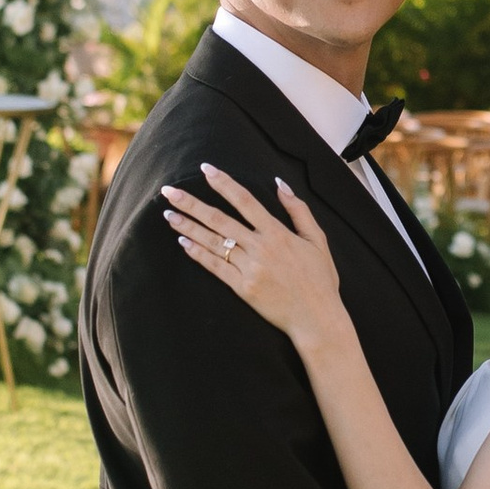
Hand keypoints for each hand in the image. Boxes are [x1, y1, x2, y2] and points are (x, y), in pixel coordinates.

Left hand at [162, 161, 345, 344]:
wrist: (317, 318)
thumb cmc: (320, 280)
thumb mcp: (317, 240)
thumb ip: (298, 211)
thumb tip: (281, 184)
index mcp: (278, 233)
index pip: (245, 201)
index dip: (223, 183)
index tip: (205, 169)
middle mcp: (260, 248)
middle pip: (219, 220)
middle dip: (192, 204)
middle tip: (169, 192)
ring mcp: (249, 269)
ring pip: (213, 242)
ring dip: (188, 227)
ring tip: (168, 215)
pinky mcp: (242, 288)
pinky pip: (215, 268)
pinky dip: (198, 254)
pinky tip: (183, 243)